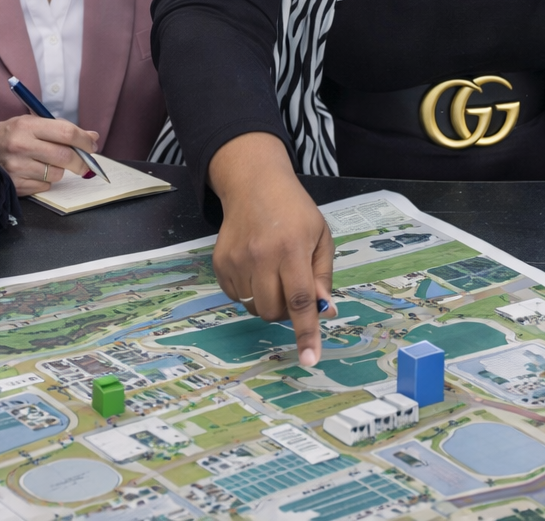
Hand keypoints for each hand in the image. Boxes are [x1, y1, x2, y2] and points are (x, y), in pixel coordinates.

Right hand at [0, 115, 99, 194]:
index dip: (85, 140)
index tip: (92, 145)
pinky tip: (34, 171)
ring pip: (57, 174)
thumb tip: (92, 138)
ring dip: (60, 170)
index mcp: (27, 126)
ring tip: (47, 162)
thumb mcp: (31, 123)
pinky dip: (46, 180)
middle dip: (81, 161)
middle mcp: (21, 146)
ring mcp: (17, 167)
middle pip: (65, 157)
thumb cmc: (10, 135)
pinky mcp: (15, 184)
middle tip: (85, 162)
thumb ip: (62, 128)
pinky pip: (44, 186)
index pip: (66, 132)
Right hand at [209, 132, 334, 366]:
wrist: (254, 184)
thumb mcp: (321, 236)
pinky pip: (237, 298)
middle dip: (287, 312)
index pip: (300, 300)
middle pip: (273, 311)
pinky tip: (256, 269)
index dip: (306, 332)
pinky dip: (250, 293)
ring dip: (269, 302)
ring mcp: (237, 261)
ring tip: (274, 274)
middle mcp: (262, 256)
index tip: (309, 359)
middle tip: (293, 289)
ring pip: (254, 308)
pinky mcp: (220, 264)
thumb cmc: (295, 211)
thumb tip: (324, 312)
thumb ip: (322, 276)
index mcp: (292, 249)